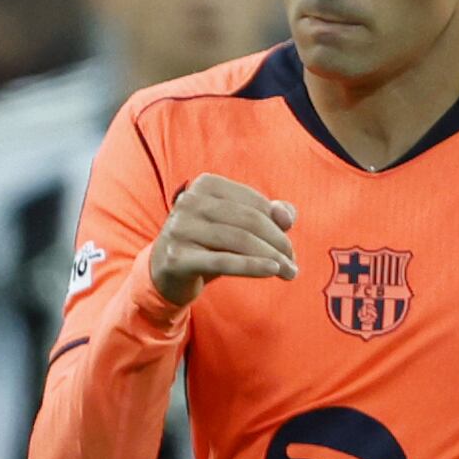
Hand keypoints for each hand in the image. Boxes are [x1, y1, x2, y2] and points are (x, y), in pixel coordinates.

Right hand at [141, 175, 301, 310]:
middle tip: (293, 265)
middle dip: (278, 243)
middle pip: (249, 221)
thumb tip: (286, 215)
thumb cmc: (207, 245)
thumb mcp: (236, 227)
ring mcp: (179, 228)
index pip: (254, 203)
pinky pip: (223, 261)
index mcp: (205, 185)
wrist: (164, 272)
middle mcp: (189, 201)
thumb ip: (267, 215)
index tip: (289, 249)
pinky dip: (252, 266)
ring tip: (289, 273)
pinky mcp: (176, 257)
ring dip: (271, 258)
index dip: (278, 226)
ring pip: (239, 240)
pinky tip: (272, 271)